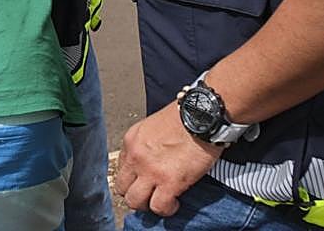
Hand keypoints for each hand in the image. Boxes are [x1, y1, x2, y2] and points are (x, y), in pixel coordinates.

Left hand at [114, 101, 222, 217]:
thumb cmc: (185, 116)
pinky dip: (167, 209)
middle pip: (122, 187)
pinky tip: (175, 202)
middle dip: (135, 194)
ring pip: (135, 202)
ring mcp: (150, 171)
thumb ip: (147, 143)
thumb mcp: (154, 125)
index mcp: (131, 140)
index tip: (143, 181)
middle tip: (149, 195)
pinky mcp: (169, 182)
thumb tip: (152, 159)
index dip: (133, 177)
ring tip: (161, 201)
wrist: (202, 114)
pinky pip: (159, 207)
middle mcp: (136, 156)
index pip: (122, 168)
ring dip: (148, 205)